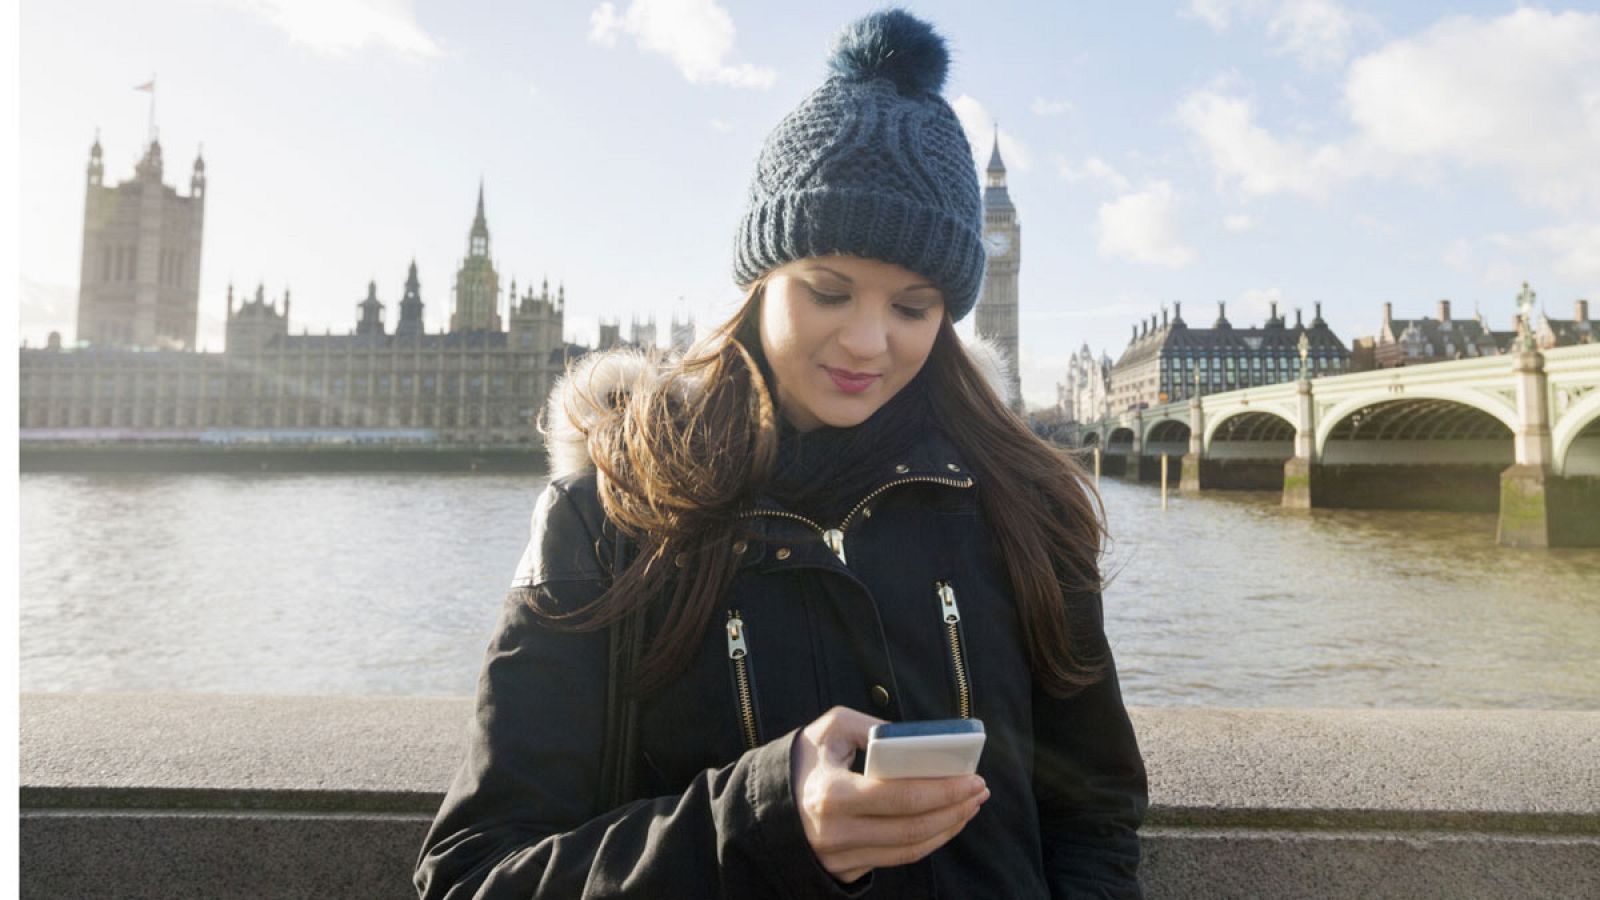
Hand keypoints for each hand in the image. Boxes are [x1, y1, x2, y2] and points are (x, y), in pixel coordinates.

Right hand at [790, 706, 989, 883]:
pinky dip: (927, 841)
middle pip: (911, 827)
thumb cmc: (803, 761)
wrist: (765, 804)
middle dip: (954, 808)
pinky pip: (897, 858)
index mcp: (830, 795)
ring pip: (909, 849)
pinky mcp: (846, 870)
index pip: (899, 796)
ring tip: (970, 805)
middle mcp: (835, 833)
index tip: (971, 776)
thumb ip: (870, 726)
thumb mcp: (828, 730)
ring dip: (948, 827)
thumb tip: (914, 739)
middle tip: (980, 789)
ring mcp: (841, 858)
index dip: (942, 789)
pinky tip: (945, 822)